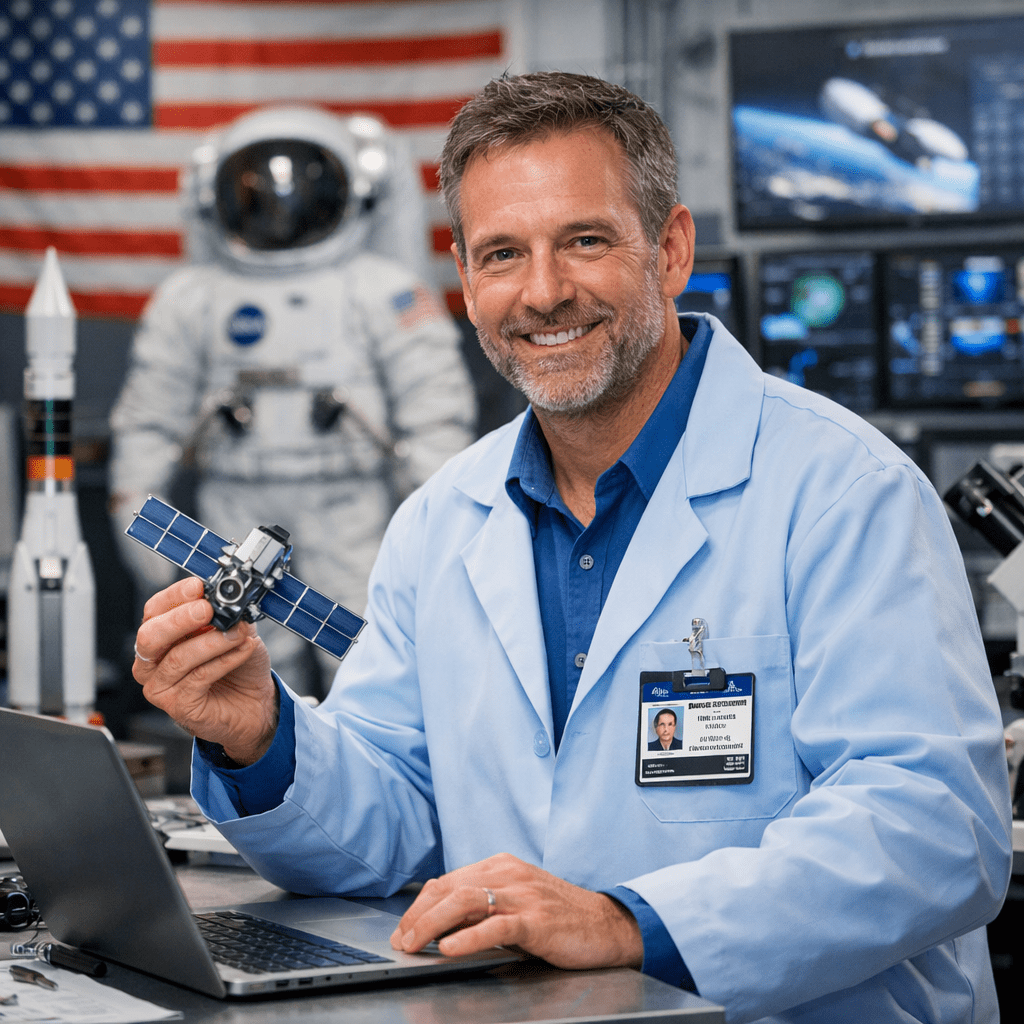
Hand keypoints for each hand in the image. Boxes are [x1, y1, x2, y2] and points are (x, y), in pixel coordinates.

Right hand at [132, 576, 276, 763]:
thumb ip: (228, 612)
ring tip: (238, 633)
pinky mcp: (178, 706)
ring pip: (179, 658)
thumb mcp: (234, 629)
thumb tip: (227, 595)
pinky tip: (244, 649)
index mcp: (161, 634)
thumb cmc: (238, 664)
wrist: (254, 702)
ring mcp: (161, 685)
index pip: (155, 610)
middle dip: (180, 619)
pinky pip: (199, 678)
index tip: (198, 586)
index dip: (174, 596)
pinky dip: (225, 660)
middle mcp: (152, 660)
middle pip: (150, 636)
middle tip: (207, 609)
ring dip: (212, 642)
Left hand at [390, 853, 642, 969]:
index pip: (448, 880)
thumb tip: (441, 923)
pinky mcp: (537, 920)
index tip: (404, 928)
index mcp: (501, 866)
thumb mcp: (517, 901)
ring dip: (432, 924)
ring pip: (466, 901)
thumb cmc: (560, 916)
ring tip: (415, 944)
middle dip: (418, 915)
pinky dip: (468, 937)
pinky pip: (496, 925)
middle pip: (450, 888)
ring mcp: (523, 895)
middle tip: (401, 940)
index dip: (420, 905)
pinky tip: (449, 948)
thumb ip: (483, 906)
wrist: (606, 924)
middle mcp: (509, 874)